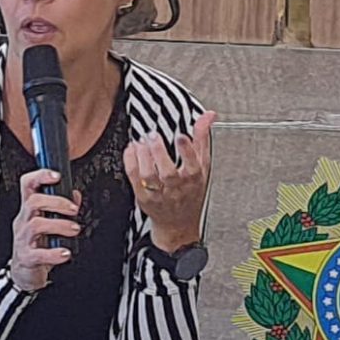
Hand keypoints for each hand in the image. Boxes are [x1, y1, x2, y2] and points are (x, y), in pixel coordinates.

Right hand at [9, 168, 79, 292]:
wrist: (25, 273)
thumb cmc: (37, 245)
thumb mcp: (48, 223)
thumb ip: (61, 208)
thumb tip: (75, 194)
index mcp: (28, 210)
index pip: (28, 184)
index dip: (40, 176)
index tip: (57, 175)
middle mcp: (23, 221)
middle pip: (33, 202)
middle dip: (56, 202)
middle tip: (74, 210)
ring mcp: (22, 239)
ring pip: (36, 224)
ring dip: (59, 225)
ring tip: (74, 229)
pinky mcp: (26, 258)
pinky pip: (38, 254)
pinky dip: (54, 253)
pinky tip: (66, 253)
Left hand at [123, 110, 215, 251]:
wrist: (178, 223)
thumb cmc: (191, 193)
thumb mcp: (203, 166)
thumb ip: (202, 139)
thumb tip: (208, 115)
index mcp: (194, 180)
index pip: (192, 166)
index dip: (187, 151)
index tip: (181, 136)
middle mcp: (177, 189)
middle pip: (167, 173)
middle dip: (159, 152)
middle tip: (153, 135)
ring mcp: (159, 195)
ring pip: (149, 177)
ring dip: (143, 157)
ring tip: (141, 141)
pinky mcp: (144, 197)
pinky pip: (134, 179)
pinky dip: (131, 162)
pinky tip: (132, 149)